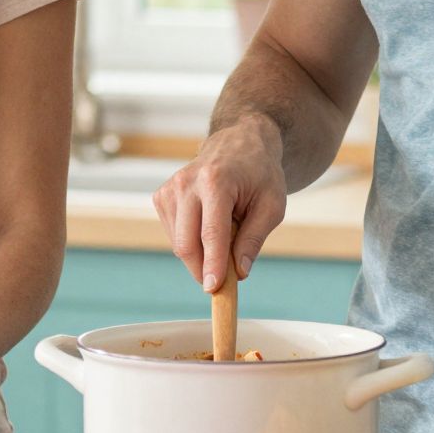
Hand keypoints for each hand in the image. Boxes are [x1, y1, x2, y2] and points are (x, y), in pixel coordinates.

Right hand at [152, 116, 287, 291]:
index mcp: (216, 181)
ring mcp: (170, 189)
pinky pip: (174, 235)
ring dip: (201, 254)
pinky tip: (208, 226)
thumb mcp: (271, 205)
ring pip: (179, 243)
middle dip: (204, 269)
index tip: (212, 289)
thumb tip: (239, 272)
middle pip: (187, 243)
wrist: (239, 143)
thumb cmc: (260, 174)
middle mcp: (186, 183)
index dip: (212, 265)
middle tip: (226, 280)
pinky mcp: (162, 196)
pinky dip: (191, 242)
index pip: (211, 233)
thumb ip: (254, 239)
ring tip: (225, 234)